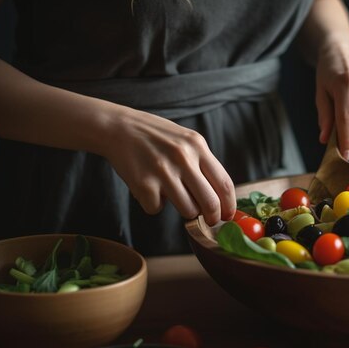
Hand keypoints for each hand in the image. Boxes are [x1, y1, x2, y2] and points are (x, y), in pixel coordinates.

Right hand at [103, 108, 235, 225]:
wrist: (119, 127)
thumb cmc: (156, 136)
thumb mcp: (186, 140)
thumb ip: (202, 163)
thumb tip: (219, 198)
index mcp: (197, 146)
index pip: (224, 183)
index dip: (229, 205)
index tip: (228, 215)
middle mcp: (183, 158)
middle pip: (210, 203)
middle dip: (213, 217)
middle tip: (210, 220)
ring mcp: (163, 172)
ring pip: (188, 210)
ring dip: (185, 210)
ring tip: (174, 195)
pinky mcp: (144, 184)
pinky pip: (157, 209)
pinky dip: (154, 204)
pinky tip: (149, 187)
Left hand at [315, 40, 348, 159]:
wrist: (344, 53)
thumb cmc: (329, 75)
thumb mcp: (320, 93)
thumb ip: (324, 117)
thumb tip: (325, 140)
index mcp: (345, 82)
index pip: (347, 118)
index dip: (346, 140)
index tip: (344, 156)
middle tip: (339, 143)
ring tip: (348, 112)